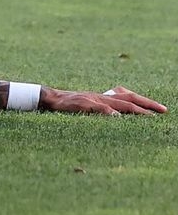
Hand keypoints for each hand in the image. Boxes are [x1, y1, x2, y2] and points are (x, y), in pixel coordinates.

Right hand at [39, 84, 166, 115]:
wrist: (50, 99)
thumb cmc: (70, 105)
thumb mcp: (89, 106)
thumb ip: (103, 109)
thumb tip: (119, 118)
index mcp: (104, 97)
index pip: (128, 96)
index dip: (145, 102)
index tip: (162, 109)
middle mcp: (102, 96)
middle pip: (128, 98)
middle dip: (147, 104)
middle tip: (163, 110)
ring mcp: (93, 99)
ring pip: (118, 103)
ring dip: (135, 109)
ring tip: (149, 116)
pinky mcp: (83, 104)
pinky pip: (99, 108)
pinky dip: (109, 112)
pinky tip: (117, 118)